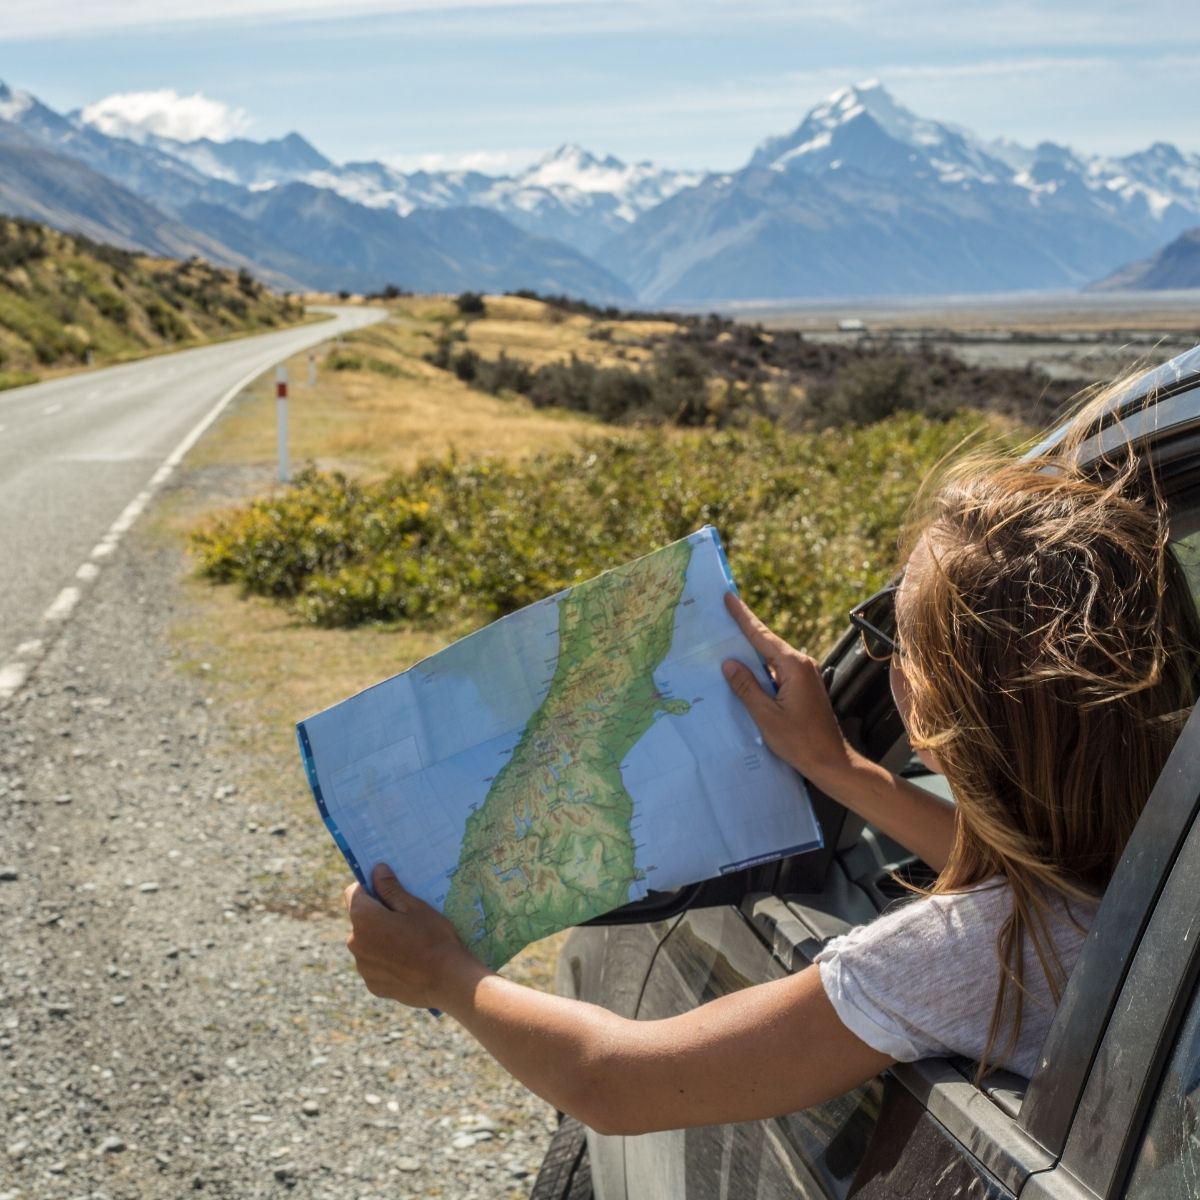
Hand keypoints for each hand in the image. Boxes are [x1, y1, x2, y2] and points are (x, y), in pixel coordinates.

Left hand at [344, 864, 484, 1008]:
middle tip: (406, 918)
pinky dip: (385, 961)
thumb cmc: (433, 937)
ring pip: (367, 943)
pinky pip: (374, 965)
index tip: (388, 890)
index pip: (353, 892)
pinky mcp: (373, 985)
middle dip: (377, 915)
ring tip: (409, 942)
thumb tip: (376, 870)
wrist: (447, 981)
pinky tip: (408, 962)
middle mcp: (355, 942)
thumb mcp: (414, 907)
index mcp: (363, 918)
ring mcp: (363, 966)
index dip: (370, 887)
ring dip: (380, 939)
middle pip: (360, 919)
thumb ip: (390, 888)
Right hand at [721, 593, 853, 786]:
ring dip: (751, 652)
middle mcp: (802, 664)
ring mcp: (805, 675)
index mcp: (794, 666)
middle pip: (766, 643)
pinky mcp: (804, 687)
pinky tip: (744, 672)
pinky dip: (760, 669)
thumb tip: (729, 663)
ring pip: (771, 658)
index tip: (729, 597)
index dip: (743, 617)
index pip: (762, 636)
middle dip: (744, 630)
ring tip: (726, 642)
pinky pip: (777, 671)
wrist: (831, 761)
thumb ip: (746, 687)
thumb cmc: (799, 741)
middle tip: (722, 614)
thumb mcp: (766, 715)